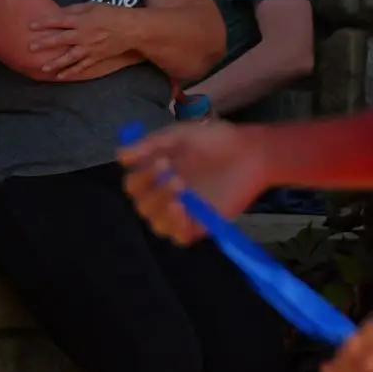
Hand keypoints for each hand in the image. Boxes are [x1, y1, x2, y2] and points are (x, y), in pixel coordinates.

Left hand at [28, 3, 134, 78]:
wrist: (132, 29)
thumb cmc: (113, 14)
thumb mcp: (93, 6)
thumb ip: (75, 10)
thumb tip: (59, 14)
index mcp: (82, 20)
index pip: (59, 21)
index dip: (44, 23)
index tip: (30, 26)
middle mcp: (84, 35)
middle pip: (61, 39)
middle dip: (45, 43)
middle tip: (31, 47)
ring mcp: (90, 48)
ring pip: (69, 57)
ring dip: (56, 62)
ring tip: (43, 68)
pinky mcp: (96, 57)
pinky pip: (82, 66)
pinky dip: (71, 72)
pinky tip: (61, 76)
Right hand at [120, 120, 272, 244]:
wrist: (252, 152)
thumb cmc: (217, 140)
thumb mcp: (182, 134)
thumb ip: (152, 143)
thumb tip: (120, 154)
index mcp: (158, 175)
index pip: (134, 185)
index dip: (141, 176)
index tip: (160, 162)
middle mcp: (166, 195)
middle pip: (142, 205)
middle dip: (154, 192)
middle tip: (176, 176)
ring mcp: (183, 212)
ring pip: (156, 223)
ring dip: (162, 210)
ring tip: (180, 194)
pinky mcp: (201, 224)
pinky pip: (179, 237)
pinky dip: (175, 227)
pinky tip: (182, 211)